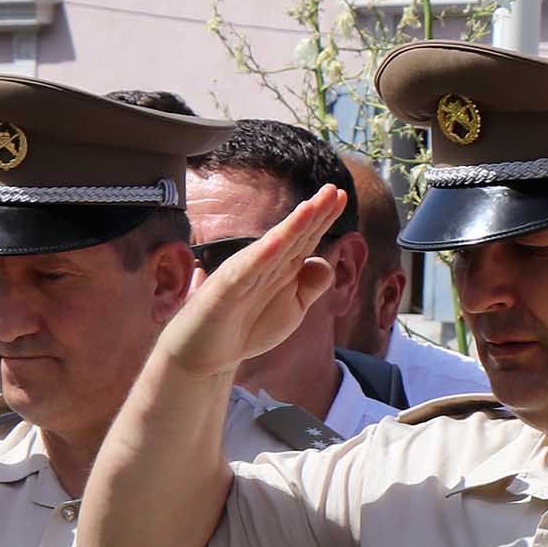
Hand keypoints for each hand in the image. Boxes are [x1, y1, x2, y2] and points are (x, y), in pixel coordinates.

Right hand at [159, 186, 347, 374]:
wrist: (205, 355)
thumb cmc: (247, 328)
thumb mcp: (291, 309)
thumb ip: (309, 286)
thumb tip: (324, 261)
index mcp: (279, 268)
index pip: (305, 238)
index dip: (323, 218)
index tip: (342, 196)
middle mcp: (262, 265)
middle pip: (292, 236)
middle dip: (313, 213)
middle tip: (333, 190)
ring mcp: (243, 275)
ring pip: (272, 248)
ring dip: (291, 227)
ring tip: (311, 207)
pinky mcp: (225, 291)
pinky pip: (245, 271)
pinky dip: (262, 256)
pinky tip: (278, 241)